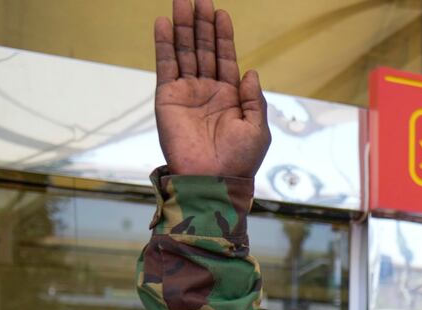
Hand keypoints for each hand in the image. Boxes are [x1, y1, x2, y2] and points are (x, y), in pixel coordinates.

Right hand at [154, 0, 270, 176]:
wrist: (214, 179)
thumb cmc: (240, 161)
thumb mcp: (257, 129)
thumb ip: (254, 99)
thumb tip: (250, 72)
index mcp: (231, 97)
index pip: (225, 58)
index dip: (223, 36)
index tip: (222, 13)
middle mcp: (208, 91)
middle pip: (204, 49)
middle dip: (202, 23)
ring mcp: (187, 92)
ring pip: (185, 52)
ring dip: (183, 27)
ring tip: (182, 1)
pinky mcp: (168, 98)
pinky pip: (166, 65)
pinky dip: (165, 44)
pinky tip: (165, 23)